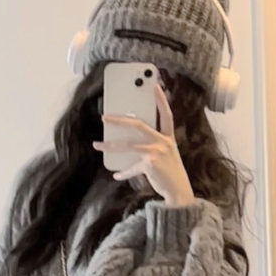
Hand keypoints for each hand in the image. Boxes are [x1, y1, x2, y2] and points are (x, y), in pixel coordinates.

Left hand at [92, 83, 194, 206]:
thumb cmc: (170, 173)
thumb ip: (154, 144)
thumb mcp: (167, 154)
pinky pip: (131, 167)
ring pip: (128, 145)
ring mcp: (156, 152)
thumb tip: (130, 141)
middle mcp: (163, 142)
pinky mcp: (150, 164)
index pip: (166, 115)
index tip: (155, 85)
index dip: (161, 100)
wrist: (178, 191)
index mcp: (168, 138)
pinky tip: (116, 175)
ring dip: (110, 145)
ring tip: (97, 145)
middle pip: (138, 125)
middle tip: (104, 118)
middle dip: (119, 121)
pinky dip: (123, 172)